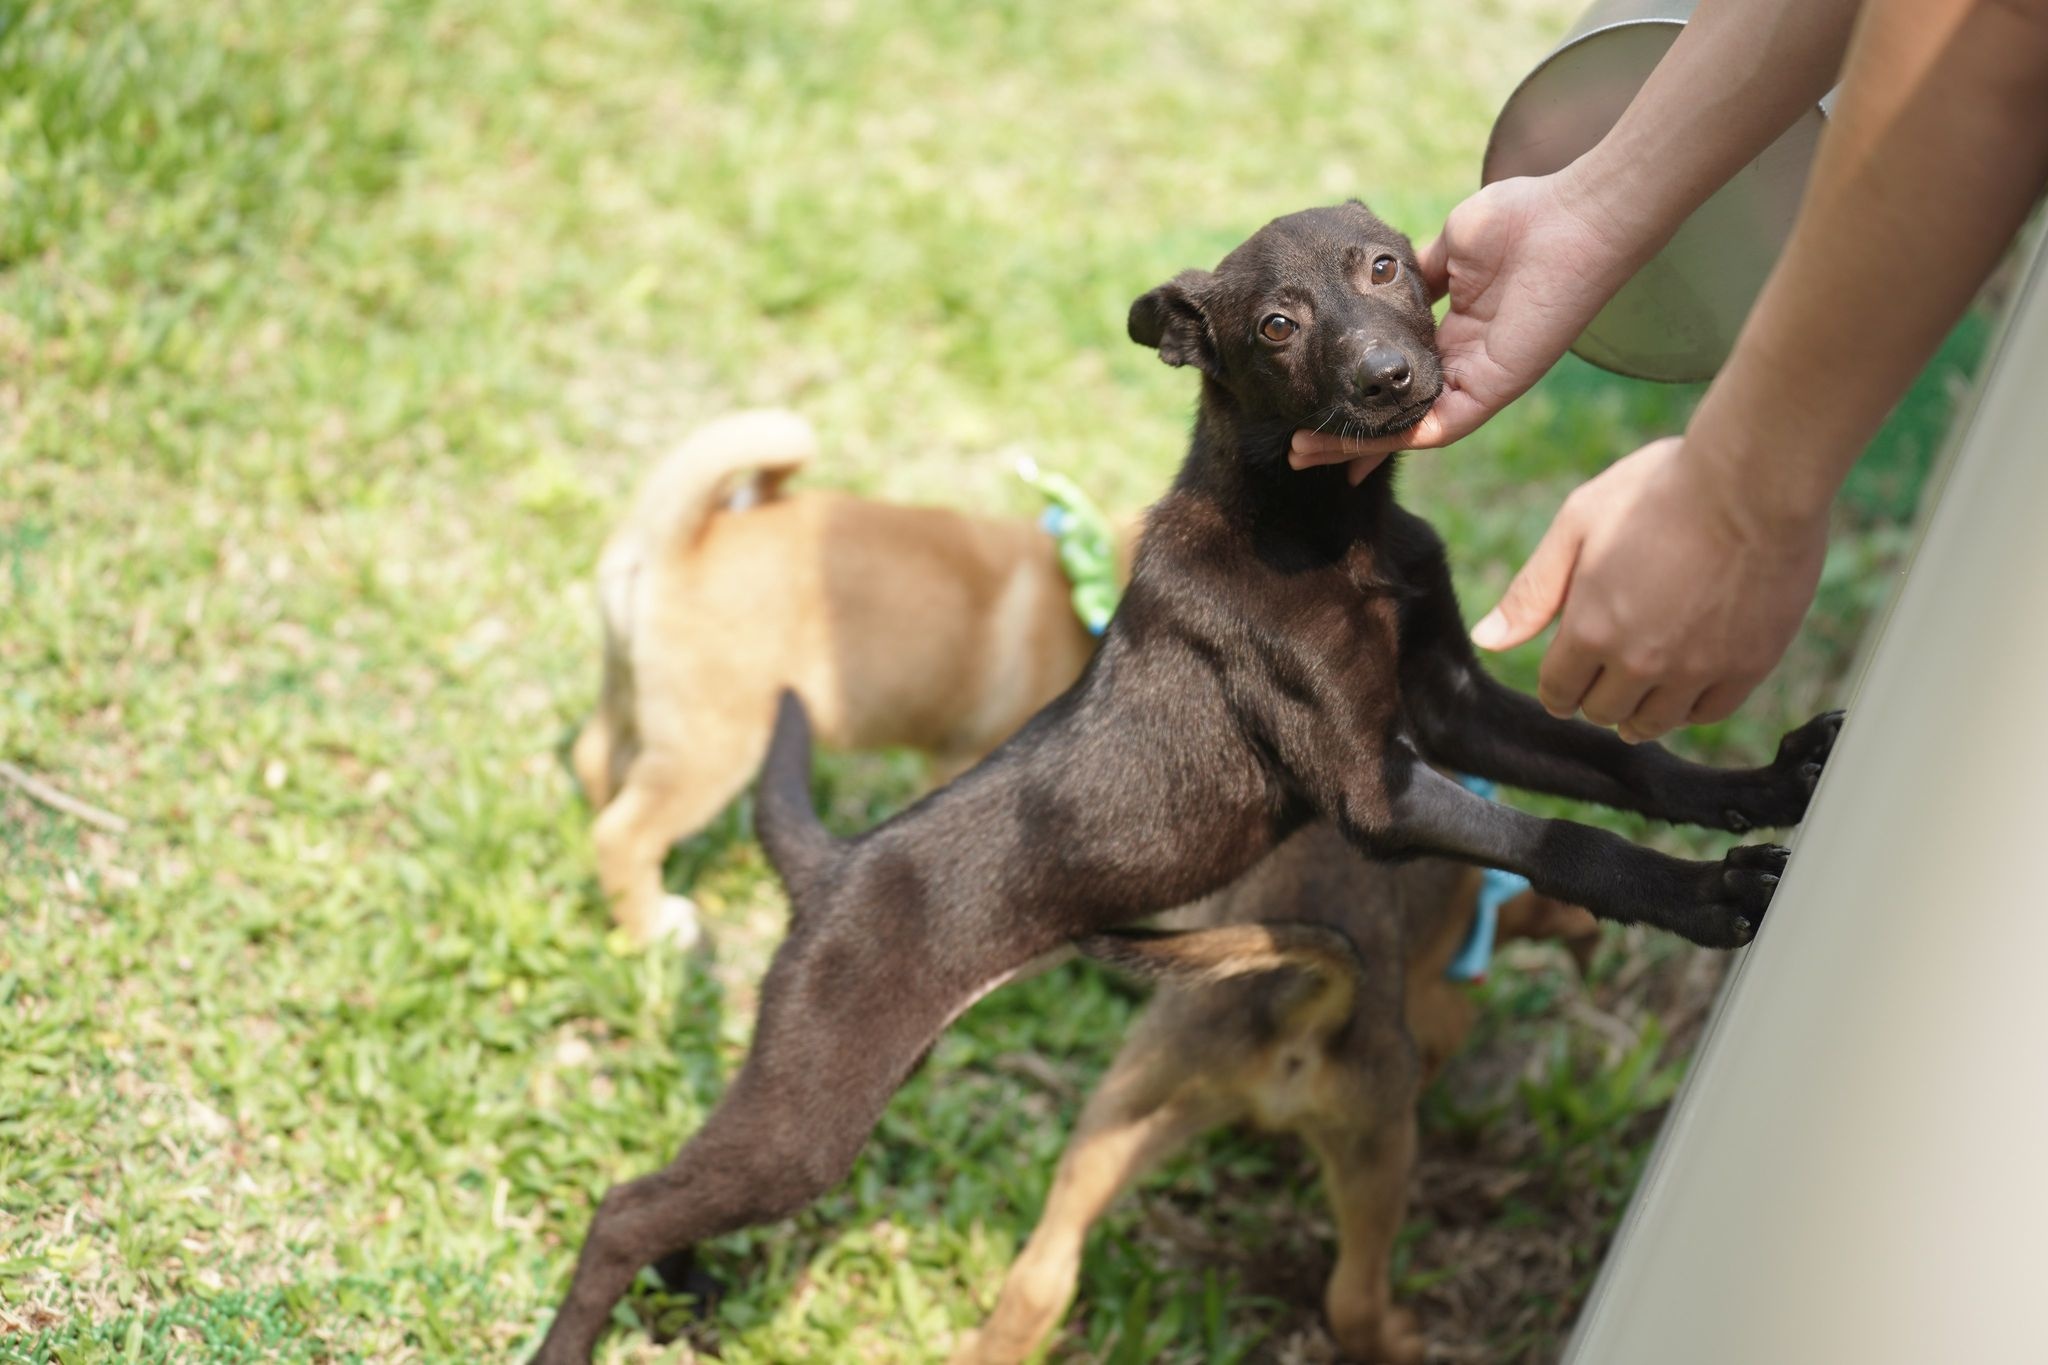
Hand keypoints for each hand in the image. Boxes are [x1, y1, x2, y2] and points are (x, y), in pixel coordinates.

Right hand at [1290, 173, 1639, 482]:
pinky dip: (1392, 441)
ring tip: (1305, 452)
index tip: (1312, 411)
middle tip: (1297, 450)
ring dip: (1355, 447)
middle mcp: (1464, 368)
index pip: (1395, 383)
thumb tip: (1369, 289)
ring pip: (1407, 432)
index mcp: (1456, 336)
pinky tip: (1350, 448)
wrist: (1574, 217)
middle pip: (1393, 417)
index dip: (1355, 401)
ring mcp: (1479, 384)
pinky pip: (1437, 428)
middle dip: (1344, 438)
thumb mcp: (1448, 248)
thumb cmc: (1524, 220)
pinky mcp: (1494, 391)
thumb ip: (1410, 279)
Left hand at [1470, 437, 1826, 741]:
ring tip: (1641, 689)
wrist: (1756, 480)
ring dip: (1639, 711)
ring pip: (1655, 723)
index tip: (1566, 678)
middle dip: (1595, 696)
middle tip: (1605, 675)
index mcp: (1590, 630)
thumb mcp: (1577, 525)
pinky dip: (1691, 708)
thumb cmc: (1660, 490)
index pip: (1558, 691)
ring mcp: (1697, 669)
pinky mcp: (1748, 665)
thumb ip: (1532, 592)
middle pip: (1604, 712)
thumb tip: (1486, 640)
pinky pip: (1708, 713)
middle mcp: (1641, 661)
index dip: (1557, 687)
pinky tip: (1687, 686)